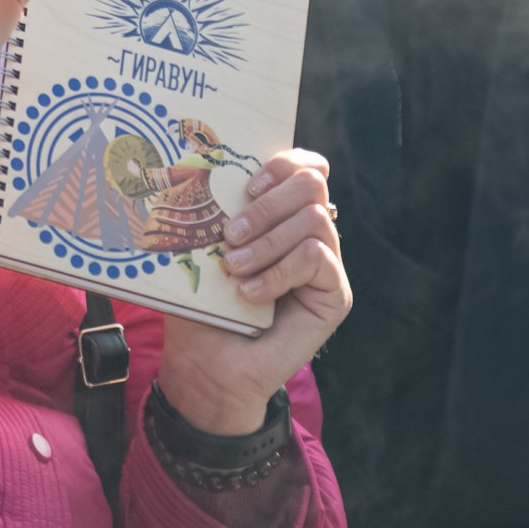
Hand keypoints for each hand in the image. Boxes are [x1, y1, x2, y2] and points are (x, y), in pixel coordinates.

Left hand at [156, 150, 348, 434]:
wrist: (208, 364)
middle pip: (313, 184)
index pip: (306, 167)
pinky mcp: (335, 295)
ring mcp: (327, 264)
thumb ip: (214, 211)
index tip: (248, 185)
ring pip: (314, 220)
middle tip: (232, 234)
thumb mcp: (202, 249)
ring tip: (234, 269)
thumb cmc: (202, 304)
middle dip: (268, 204)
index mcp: (283, 215)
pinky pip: (315, 258)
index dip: (283, 163)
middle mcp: (310, 234)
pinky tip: (251, 294)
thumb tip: (194, 167)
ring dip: (266, 243)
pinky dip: (278, 272)